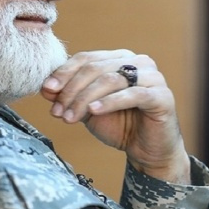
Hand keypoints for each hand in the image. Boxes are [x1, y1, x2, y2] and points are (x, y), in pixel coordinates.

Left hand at [41, 49, 190, 183]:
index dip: (64, 72)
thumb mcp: (88, 109)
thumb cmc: (120, 125)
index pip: (86, 58)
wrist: (147, 151)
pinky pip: (133, 95)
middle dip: (72, 90)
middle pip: (96, 68)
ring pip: (111, 80)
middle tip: (57, 111)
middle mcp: (138, 62)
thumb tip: (45, 87)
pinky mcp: (162, 96)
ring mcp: (152, 77)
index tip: (47, 90)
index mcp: (120, 58)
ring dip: (85, 99)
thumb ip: (70, 95)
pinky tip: (94, 111)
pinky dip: (110, 102)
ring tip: (69, 117)